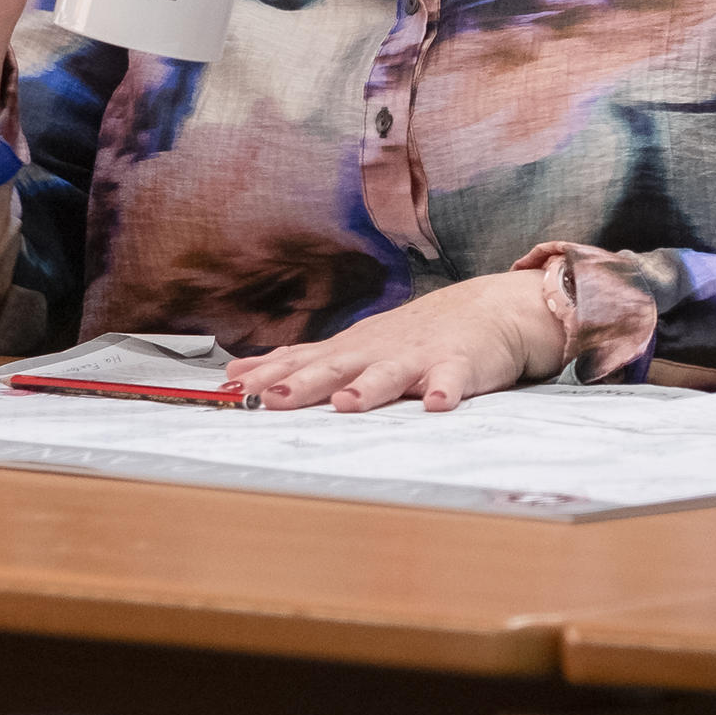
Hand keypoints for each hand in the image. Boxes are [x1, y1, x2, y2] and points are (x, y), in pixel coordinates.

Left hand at [222, 271, 567, 413]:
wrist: (483, 310)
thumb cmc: (408, 337)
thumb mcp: (349, 347)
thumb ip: (296, 363)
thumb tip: (235, 375)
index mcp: (350, 351)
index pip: (301, 362)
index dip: (268, 376)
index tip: (233, 390)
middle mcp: (377, 353)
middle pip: (335, 369)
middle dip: (302, 384)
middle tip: (270, 399)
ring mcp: (417, 358)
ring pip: (389, 375)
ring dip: (368, 389)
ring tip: (347, 403)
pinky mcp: (458, 365)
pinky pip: (451, 381)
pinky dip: (444, 391)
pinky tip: (437, 404)